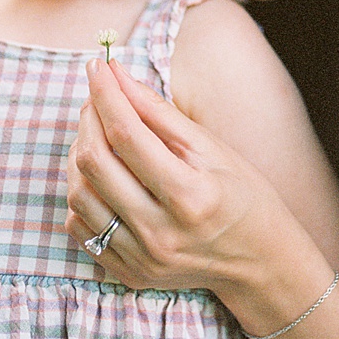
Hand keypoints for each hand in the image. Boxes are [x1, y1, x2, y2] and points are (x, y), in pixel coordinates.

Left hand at [64, 59, 300, 313]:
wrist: (260, 263)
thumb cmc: (242, 196)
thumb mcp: (212, 148)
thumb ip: (158, 112)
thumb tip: (114, 74)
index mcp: (190, 196)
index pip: (126, 134)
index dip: (105, 94)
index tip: (97, 65)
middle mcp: (161, 232)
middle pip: (94, 163)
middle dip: (88, 118)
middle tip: (99, 98)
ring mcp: (141, 258)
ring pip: (78, 194)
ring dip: (79, 154)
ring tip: (98, 134)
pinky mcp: (127, 273)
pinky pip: (80, 226)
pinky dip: (82, 192)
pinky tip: (102, 175)